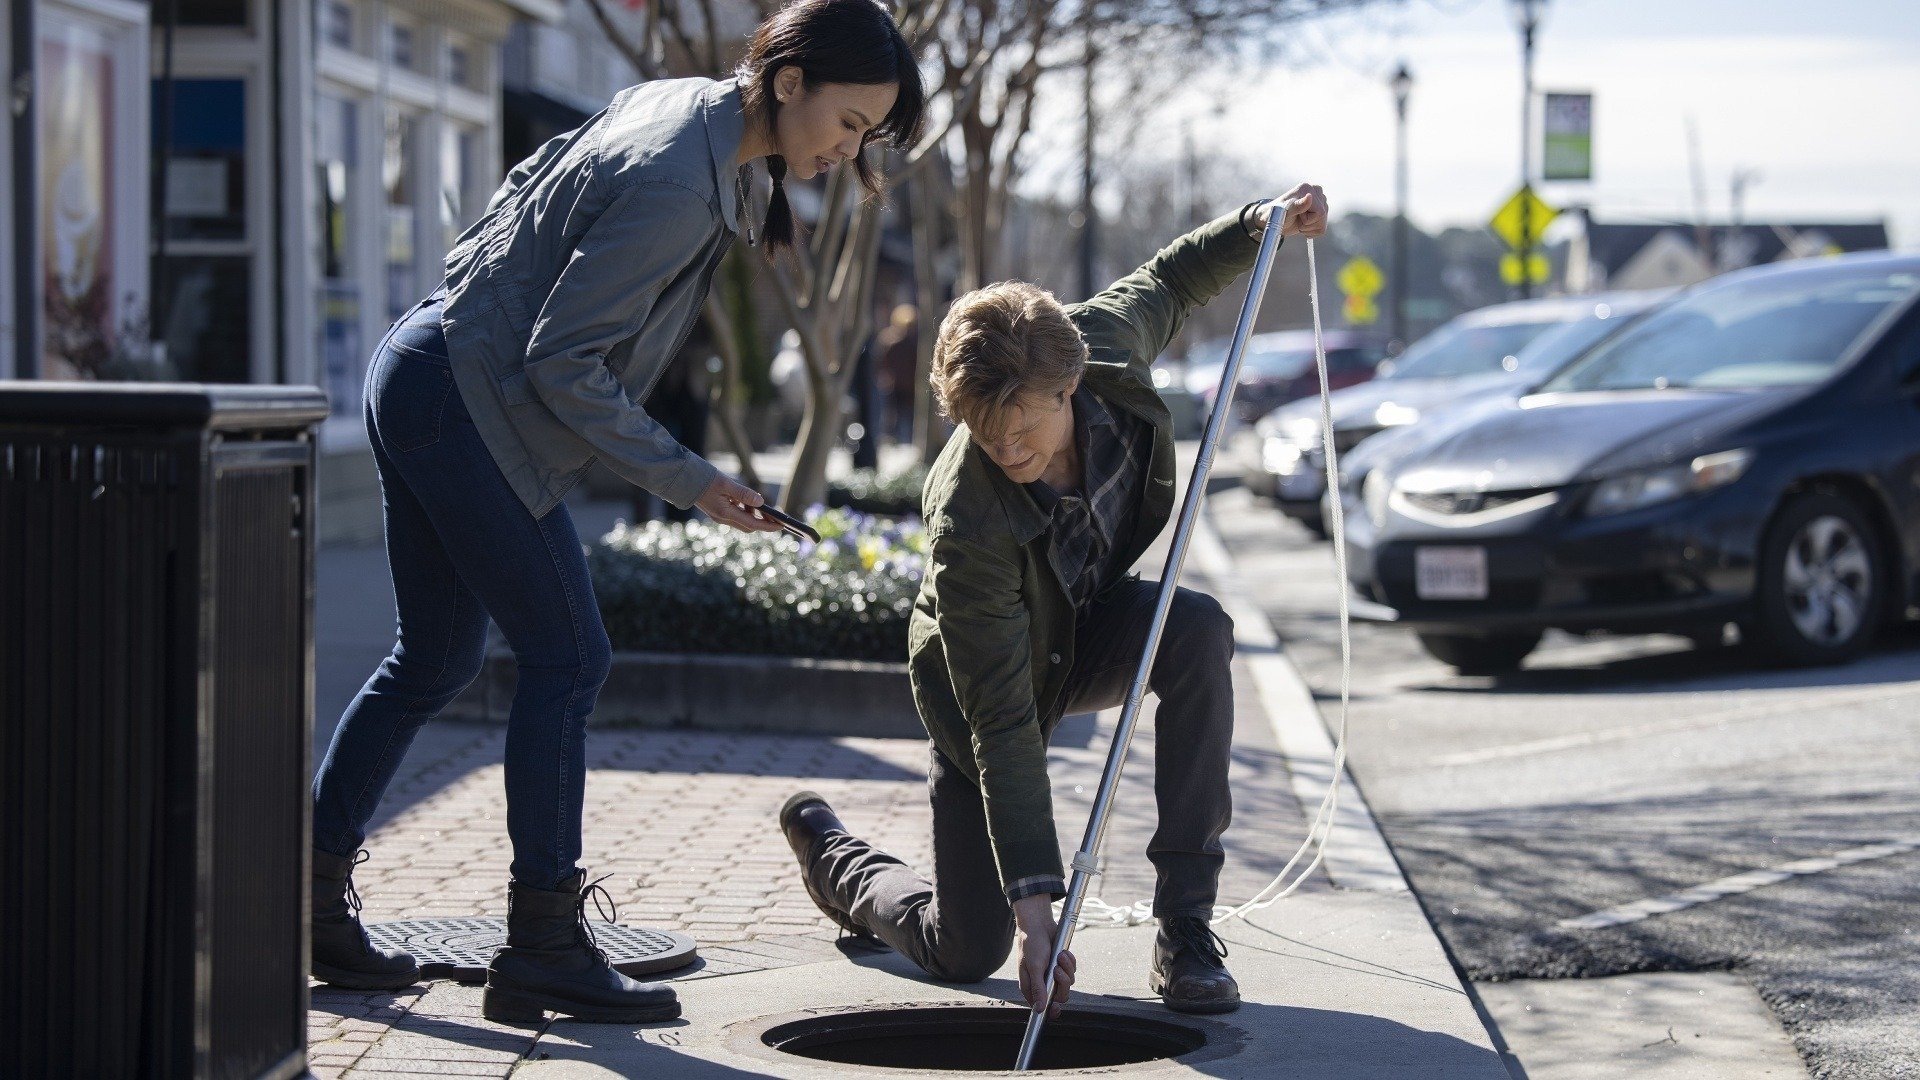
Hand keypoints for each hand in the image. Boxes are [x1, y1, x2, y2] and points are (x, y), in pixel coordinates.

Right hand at [694, 474, 783, 533]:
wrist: (683, 478)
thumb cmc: (704, 479)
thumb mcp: (726, 483)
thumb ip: (744, 494)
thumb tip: (761, 502)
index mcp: (725, 513)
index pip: (752, 524)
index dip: (768, 526)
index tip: (782, 525)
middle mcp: (722, 518)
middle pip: (748, 526)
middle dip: (763, 524)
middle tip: (777, 518)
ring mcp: (719, 516)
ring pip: (742, 520)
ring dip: (754, 516)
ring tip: (764, 507)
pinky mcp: (716, 511)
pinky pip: (735, 515)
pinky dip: (745, 511)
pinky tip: (748, 502)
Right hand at [1012, 895, 1076, 1018]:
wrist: (1039, 923)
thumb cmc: (1032, 944)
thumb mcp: (1034, 967)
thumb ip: (1038, 989)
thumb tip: (1039, 1009)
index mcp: (1031, 986)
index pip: (1042, 1006)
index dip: (1051, 1009)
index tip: (1057, 1008)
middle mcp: (1042, 982)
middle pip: (1060, 995)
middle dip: (1062, 982)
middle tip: (1057, 969)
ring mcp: (1052, 973)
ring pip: (1068, 982)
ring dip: (1067, 968)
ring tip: (1059, 956)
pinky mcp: (1061, 965)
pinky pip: (1072, 970)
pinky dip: (1070, 961)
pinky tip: (1062, 952)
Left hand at [1255, 182, 1327, 238]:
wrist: (1274, 221)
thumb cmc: (1276, 214)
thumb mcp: (1285, 211)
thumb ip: (1298, 205)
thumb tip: (1309, 197)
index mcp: (1307, 188)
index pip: (1319, 212)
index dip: (1307, 219)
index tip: (1296, 215)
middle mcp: (1316, 192)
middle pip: (1322, 217)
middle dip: (1308, 224)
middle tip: (1297, 219)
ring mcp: (1320, 201)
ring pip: (1322, 224)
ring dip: (1308, 228)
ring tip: (1298, 221)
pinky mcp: (1321, 211)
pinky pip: (1322, 229)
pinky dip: (1311, 231)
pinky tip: (1302, 225)